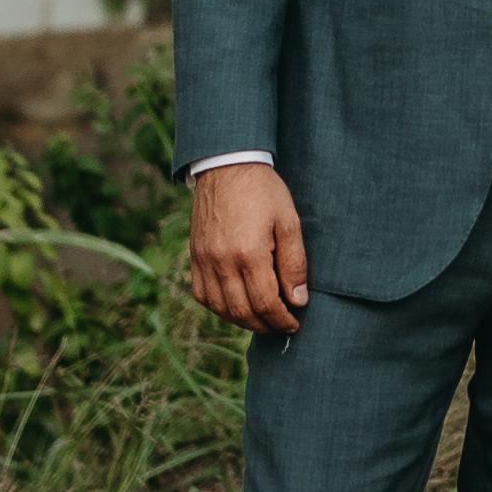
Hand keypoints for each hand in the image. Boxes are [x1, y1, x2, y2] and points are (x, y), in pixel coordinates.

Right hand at [188, 161, 309, 337]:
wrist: (227, 166)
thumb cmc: (263, 191)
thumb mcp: (289, 222)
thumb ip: (294, 264)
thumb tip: (298, 300)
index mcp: (248, 253)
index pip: (265, 303)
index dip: (281, 320)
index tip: (294, 323)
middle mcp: (221, 261)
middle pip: (242, 312)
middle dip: (265, 326)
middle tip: (282, 326)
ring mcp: (203, 260)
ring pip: (221, 308)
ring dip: (243, 321)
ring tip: (263, 320)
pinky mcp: (194, 257)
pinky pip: (203, 296)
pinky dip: (221, 308)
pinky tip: (237, 306)